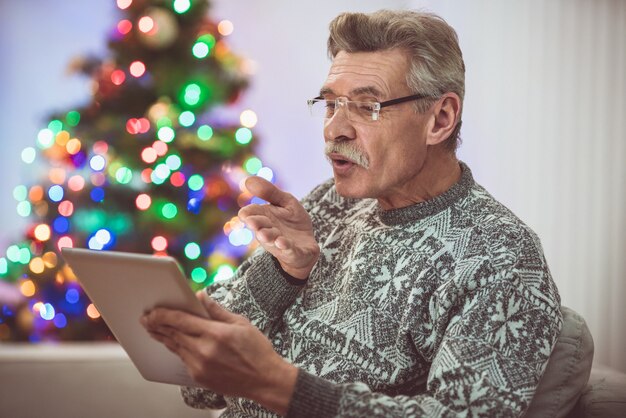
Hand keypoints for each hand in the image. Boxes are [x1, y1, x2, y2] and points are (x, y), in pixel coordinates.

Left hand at [140, 291, 297, 414]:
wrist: (265, 381)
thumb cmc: (257, 350)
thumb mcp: (241, 323)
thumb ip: (217, 310)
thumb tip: (200, 296)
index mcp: (215, 334)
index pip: (181, 320)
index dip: (163, 314)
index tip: (152, 310)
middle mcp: (204, 351)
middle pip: (173, 334)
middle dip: (157, 325)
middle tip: (145, 318)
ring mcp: (200, 366)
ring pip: (175, 347)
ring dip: (162, 336)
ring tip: (152, 328)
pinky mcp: (200, 378)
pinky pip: (183, 359)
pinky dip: (176, 349)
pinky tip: (171, 342)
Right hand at [239, 176, 318, 278]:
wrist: (306, 245)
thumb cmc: (292, 222)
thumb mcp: (285, 202)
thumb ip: (269, 192)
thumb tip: (247, 180)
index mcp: (263, 217)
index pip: (249, 214)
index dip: (247, 214)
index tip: (246, 213)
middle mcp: (267, 231)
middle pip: (257, 226)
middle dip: (256, 224)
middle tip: (252, 222)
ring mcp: (278, 243)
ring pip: (270, 239)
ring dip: (267, 236)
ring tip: (265, 234)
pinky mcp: (293, 253)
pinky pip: (287, 250)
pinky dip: (284, 246)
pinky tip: (282, 242)